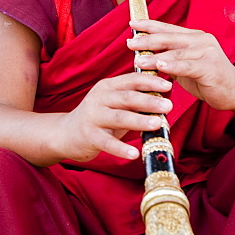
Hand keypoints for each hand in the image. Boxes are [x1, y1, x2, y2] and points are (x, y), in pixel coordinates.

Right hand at [57, 72, 172, 161]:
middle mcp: (99, 98)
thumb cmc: (98, 118)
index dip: (150, 82)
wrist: (66, 133)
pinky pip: (107, 142)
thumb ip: (134, 100)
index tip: (168, 85)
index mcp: (108, 86)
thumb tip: (165, 99)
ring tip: (157, 124)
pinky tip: (134, 153)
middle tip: (168, 105)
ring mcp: (92, 116)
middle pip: (127, 97)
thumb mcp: (114, 104)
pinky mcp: (88, 136)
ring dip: (140, 120)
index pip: (132, 80)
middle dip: (149, 100)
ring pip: (119, 117)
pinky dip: (121, 148)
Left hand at [127, 18, 234, 110]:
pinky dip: (172, 65)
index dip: (149, 25)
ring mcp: (207, 52)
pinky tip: (159, 65)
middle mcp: (200, 40)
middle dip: (147, 39)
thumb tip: (145, 55)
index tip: (132, 24)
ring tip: (138, 58)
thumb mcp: (185, 66)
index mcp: (194, 37)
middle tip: (130, 42)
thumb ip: (170, 58)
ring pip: (176, 51)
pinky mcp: (210, 67)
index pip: (167, 28)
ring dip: (155, 54)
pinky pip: (187, 66)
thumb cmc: (208, 79)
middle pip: (169, 37)